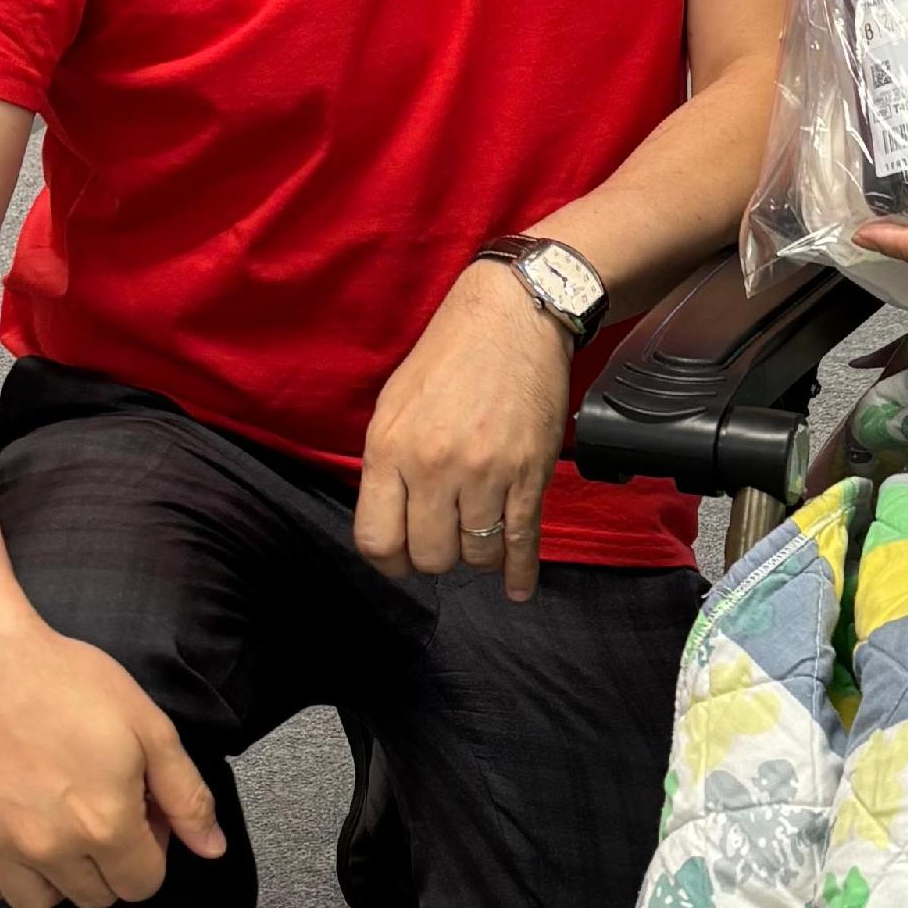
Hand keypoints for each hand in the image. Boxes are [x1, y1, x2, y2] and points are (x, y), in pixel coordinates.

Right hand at [0, 617, 225, 907]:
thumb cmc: (67, 683)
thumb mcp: (149, 728)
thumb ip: (186, 796)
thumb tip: (213, 849)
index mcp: (105, 826)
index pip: (142, 885)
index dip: (150, 850)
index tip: (137, 812)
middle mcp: (49, 850)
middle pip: (95, 896)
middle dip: (108, 863)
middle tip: (97, 809)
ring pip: (39, 903)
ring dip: (57, 878)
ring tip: (55, 827)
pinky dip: (5, 873)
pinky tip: (14, 830)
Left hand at [355, 263, 572, 602]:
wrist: (513, 318)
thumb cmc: (448, 358)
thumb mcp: (393, 407)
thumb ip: (387, 468)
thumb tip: (391, 522)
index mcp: (390, 449)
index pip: (377, 540)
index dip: (389, 561)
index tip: (401, 558)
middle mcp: (435, 467)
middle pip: (430, 557)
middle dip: (436, 556)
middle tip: (444, 538)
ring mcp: (486, 474)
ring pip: (477, 555)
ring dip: (478, 554)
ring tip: (479, 533)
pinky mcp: (530, 475)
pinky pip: (523, 542)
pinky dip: (520, 573)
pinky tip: (516, 589)